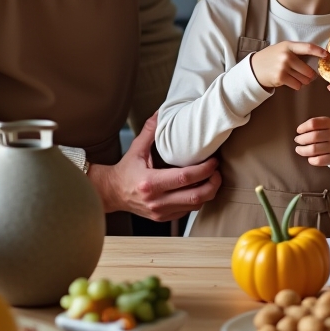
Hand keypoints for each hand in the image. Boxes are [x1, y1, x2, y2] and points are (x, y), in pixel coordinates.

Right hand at [88, 114, 221, 221]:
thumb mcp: (136, 149)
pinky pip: (187, 212)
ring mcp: (160, 212)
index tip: (213, 161)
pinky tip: (199, 188)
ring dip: (208, 192)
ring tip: (212, 178)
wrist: (112, 193)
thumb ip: (151, 131)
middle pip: (195, 196)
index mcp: (150, 182)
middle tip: (218, 171)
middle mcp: (156, 201)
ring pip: (194, 206)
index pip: (185, 178)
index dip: (204, 169)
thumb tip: (161, 112)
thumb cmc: (126, 171)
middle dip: (213, 184)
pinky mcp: (163, 218)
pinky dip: (197, 200)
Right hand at [250, 40, 325, 90]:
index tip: (326, 55)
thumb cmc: (271, 58)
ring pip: (304, 79)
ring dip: (303, 81)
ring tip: (294, 77)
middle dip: (310, 75)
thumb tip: (316, 56)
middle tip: (308, 75)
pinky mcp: (280, 77)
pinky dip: (296, 85)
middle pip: (308, 69)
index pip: (307, 47)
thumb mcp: (282, 48)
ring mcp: (283, 67)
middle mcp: (286, 55)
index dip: (319, 51)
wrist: (254, 67)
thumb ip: (296, 51)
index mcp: (288, 46)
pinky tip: (288, 81)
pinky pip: (297, 85)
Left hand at [294, 116, 329, 166]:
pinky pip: (319, 161)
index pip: (314, 123)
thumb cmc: (329, 131)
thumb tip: (299, 131)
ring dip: (302, 150)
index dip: (303, 127)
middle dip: (301, 139)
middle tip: (297, 140)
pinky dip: (311, 160)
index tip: (298, 130)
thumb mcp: (325, 123)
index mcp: (329, 123)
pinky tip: (309, 157)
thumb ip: (313, 124)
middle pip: (313, 137)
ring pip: (314, 150)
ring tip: (298, 149)